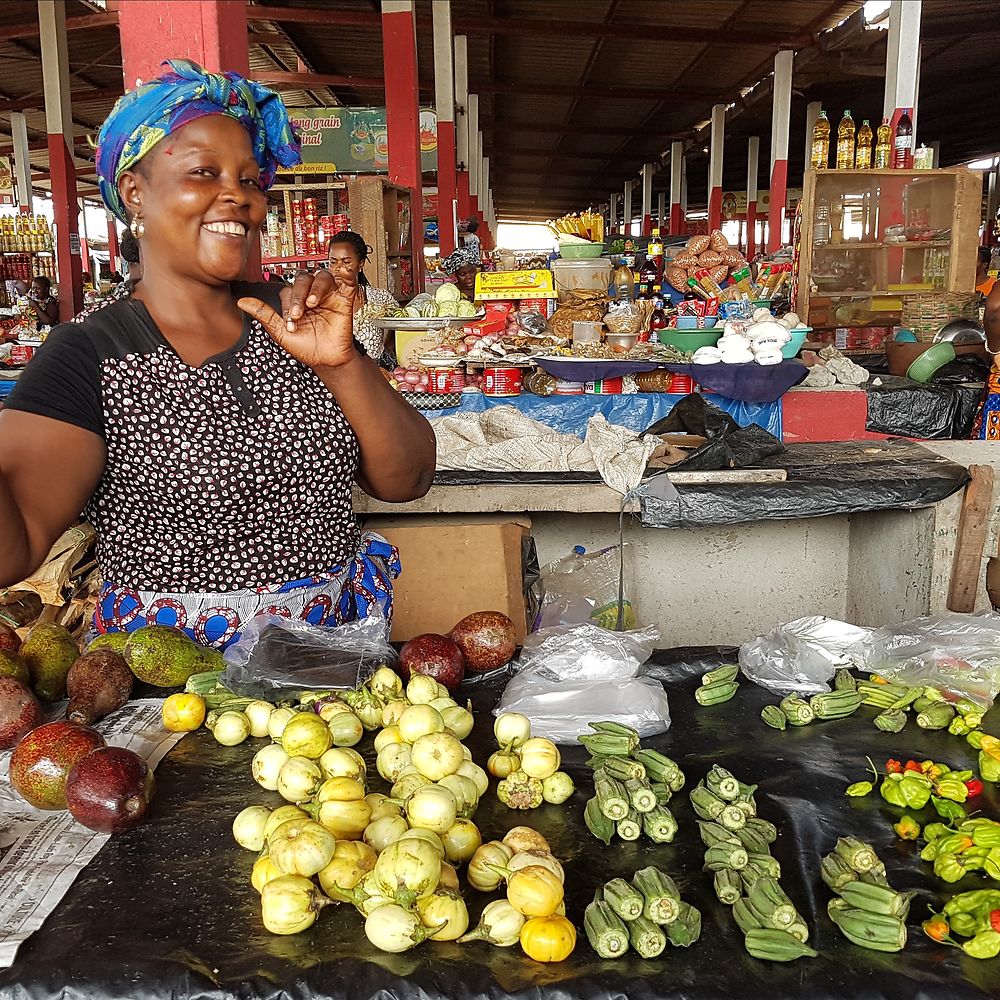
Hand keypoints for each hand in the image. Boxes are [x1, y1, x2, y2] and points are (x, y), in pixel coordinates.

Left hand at [237, 270, 358, 369]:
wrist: (326, 361)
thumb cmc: (306, 347)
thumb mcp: (280, 331)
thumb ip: (263, 314)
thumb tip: (242, 302)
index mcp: (297, 301)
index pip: (290, 290)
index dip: (288, 304)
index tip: (290, 321)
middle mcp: (312, 295)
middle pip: (304, 279)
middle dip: (299, 295)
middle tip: (299, 314)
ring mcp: (328, 296)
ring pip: (322, 277)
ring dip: (316, 288)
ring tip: (312, 303)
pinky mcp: (345, 299)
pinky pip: (347, 281)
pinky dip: (346, 273)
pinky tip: (342, 274)